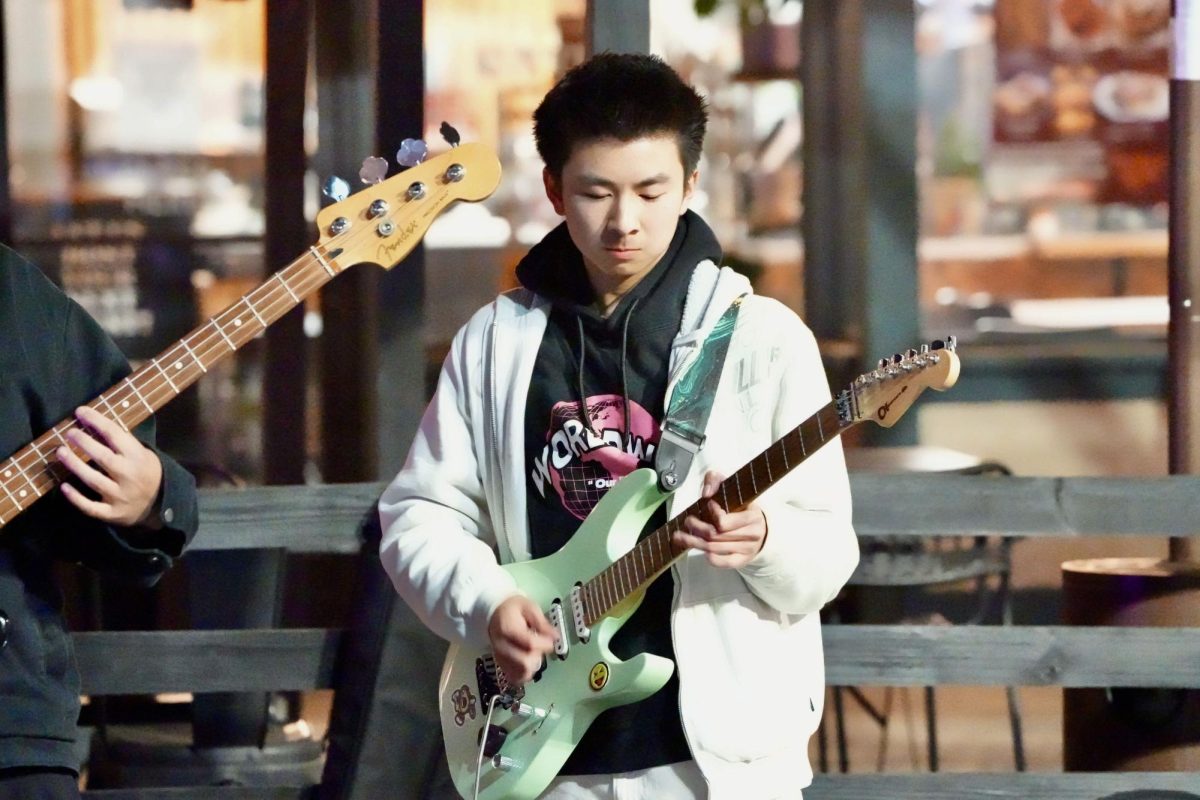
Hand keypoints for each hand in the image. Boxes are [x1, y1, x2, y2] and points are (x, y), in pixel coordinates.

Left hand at [56, 405, 163, 527]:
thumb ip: (122, 444)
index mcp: (138, 457)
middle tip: (69, 433)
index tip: (80, 411)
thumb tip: (94, 424)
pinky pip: (91, 507)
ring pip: (93, 480)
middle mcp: (129, 476)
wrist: (160, 503)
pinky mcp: (112, 513)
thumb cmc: (146, 472)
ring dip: (75, 465)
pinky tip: (64, 487)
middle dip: (84, 443)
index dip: (96, 421)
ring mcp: (120, 496)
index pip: (115, 435)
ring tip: (60, 452)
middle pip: (103, 457)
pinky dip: (76, 498)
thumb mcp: (144, 454)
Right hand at [488, 595, 556, 685]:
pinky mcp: (501, 665)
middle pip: (524, 663)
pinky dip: (526, 674)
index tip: (552, 640)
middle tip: (541, 646)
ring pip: (521, 673)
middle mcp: (502, 646)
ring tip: (534, 653)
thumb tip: (556, 636)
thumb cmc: (513, 609)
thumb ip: (542, 623)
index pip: (529, 644)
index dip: (545, 644)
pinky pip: (515, 677)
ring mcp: (500, 658)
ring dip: (533, 666)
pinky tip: (529, 663)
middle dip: (538, 656)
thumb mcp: (529, 607)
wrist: (494, 613)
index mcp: (508, 629)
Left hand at [673, 469, 767, 568]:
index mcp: (752, 517)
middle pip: (715, 536)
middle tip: (687, 521)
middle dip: (696, 528)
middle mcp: (752, 535)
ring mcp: (747, 550)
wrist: (760, 526)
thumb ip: (716, 480)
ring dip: (694, 542)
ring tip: (680, 536)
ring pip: (714, 549)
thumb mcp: (732, 487)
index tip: (708, 504)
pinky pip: (724, 563)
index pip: (724, 522)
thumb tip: (706, 493)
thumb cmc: (742, 506)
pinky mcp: (742, 560)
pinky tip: (699, 551)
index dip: (712, 513)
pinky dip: (711, 558)